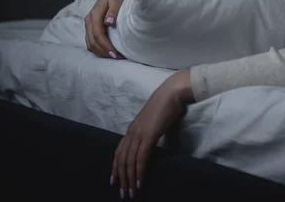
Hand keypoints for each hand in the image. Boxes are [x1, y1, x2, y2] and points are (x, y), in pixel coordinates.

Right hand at [85, 0, 139, 58]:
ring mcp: (89, 24)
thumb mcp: (117, 0)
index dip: (106, 46)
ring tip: (114, 57)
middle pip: (92, 41)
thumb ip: (114, 11)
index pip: (97, 34)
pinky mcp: (91, 27)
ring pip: (90, 43)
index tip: (116, 54)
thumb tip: (108, 23)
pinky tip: (108, 52)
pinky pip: (91, 42)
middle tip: (117, 58)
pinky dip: (98, 49)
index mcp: (94, 14)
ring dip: (100, 52)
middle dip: (104, 52)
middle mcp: (89, 20)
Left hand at [110, 69, 193, 198]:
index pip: (119, 151)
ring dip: (129, 179)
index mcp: (131, 129)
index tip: (114, 181)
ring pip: (129, 161)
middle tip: (122, 193)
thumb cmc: (164, 106)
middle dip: (121, 178)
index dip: (115, 167)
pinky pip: (140, 158)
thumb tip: (148, 143)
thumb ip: (147, 132)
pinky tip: (139, 182)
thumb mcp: (152, 121)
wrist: (170, 94)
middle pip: (121, 159)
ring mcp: (139, 134)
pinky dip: (139, 172)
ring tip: (131, 193)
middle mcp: (131, 132)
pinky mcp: (148, 136)